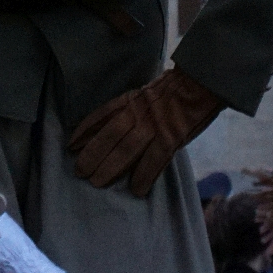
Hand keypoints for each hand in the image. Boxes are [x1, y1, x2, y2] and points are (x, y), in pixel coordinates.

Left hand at [68, 66, 223, 197]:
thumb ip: (133, 107)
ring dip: (109, 167)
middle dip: (92, 153)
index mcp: (131, 100)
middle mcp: (137, 113)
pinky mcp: (170, 138)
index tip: (71, 145)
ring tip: (97, 182)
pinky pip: (154, 161)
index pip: (102, 115)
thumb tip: (118, 126)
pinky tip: (136, 190)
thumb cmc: (177, 89)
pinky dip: (144, 176)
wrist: (201, 82)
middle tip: (79, 171)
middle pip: (109, 135)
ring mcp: (153, 126)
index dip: (85, 131)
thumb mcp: (147, 93)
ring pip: (125, 149)